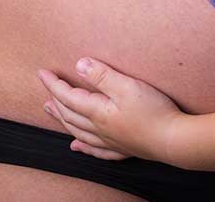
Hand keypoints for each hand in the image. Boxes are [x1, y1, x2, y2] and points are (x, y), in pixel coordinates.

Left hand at [37, 58, 184, 162]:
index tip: (42, 73)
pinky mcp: (122, 148)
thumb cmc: (153, 111)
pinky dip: (82, 147)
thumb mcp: (128, 86)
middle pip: (70, 114)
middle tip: (45, 90)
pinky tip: (76, 146)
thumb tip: (80, 65)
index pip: (68, 96)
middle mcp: (99, 128)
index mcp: (98, 111)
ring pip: (78, 131)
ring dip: (63, 120)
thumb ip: (103, 76)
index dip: (54, 84)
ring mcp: (110, 140)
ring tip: (52, 112)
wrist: (172, 139)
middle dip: (55, 100)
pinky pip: (95, 149)